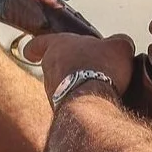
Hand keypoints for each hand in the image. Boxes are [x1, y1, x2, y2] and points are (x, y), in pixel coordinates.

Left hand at [22, 33, 136, 103]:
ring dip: (75, 86)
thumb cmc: (100, 67)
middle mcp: (50, 68)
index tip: (29, 52)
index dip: (36, 46)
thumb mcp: (119, 46)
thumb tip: (121, 44)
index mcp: (58, 45)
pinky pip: (70, 102)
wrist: (90, 104)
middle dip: (67, 67)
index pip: (40, 42)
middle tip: (84, 69)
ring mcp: (52, 92)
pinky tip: (97, 103)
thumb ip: (119, 42)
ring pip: (61, 85)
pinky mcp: (60, 110)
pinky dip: (81, 102)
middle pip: (53, 65)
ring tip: (98, 88)